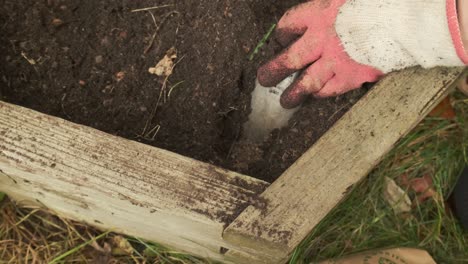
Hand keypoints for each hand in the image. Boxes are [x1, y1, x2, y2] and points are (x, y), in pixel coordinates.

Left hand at [258, 0, 466, 108]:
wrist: (405, 20)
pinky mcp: (351, 76)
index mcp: (319, 13)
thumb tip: (328, 10)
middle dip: (274, 70)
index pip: (289, 24)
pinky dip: (321, 93)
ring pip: (307, 82)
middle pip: (290, 58)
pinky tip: (315, 96)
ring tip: (286, 101)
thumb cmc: (377, 2)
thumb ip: (331, 6)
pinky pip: (330, 89)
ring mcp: (335, 61)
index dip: (282, 33)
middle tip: (264, 79)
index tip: (280, 39)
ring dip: (295, 92)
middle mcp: (321, 39)